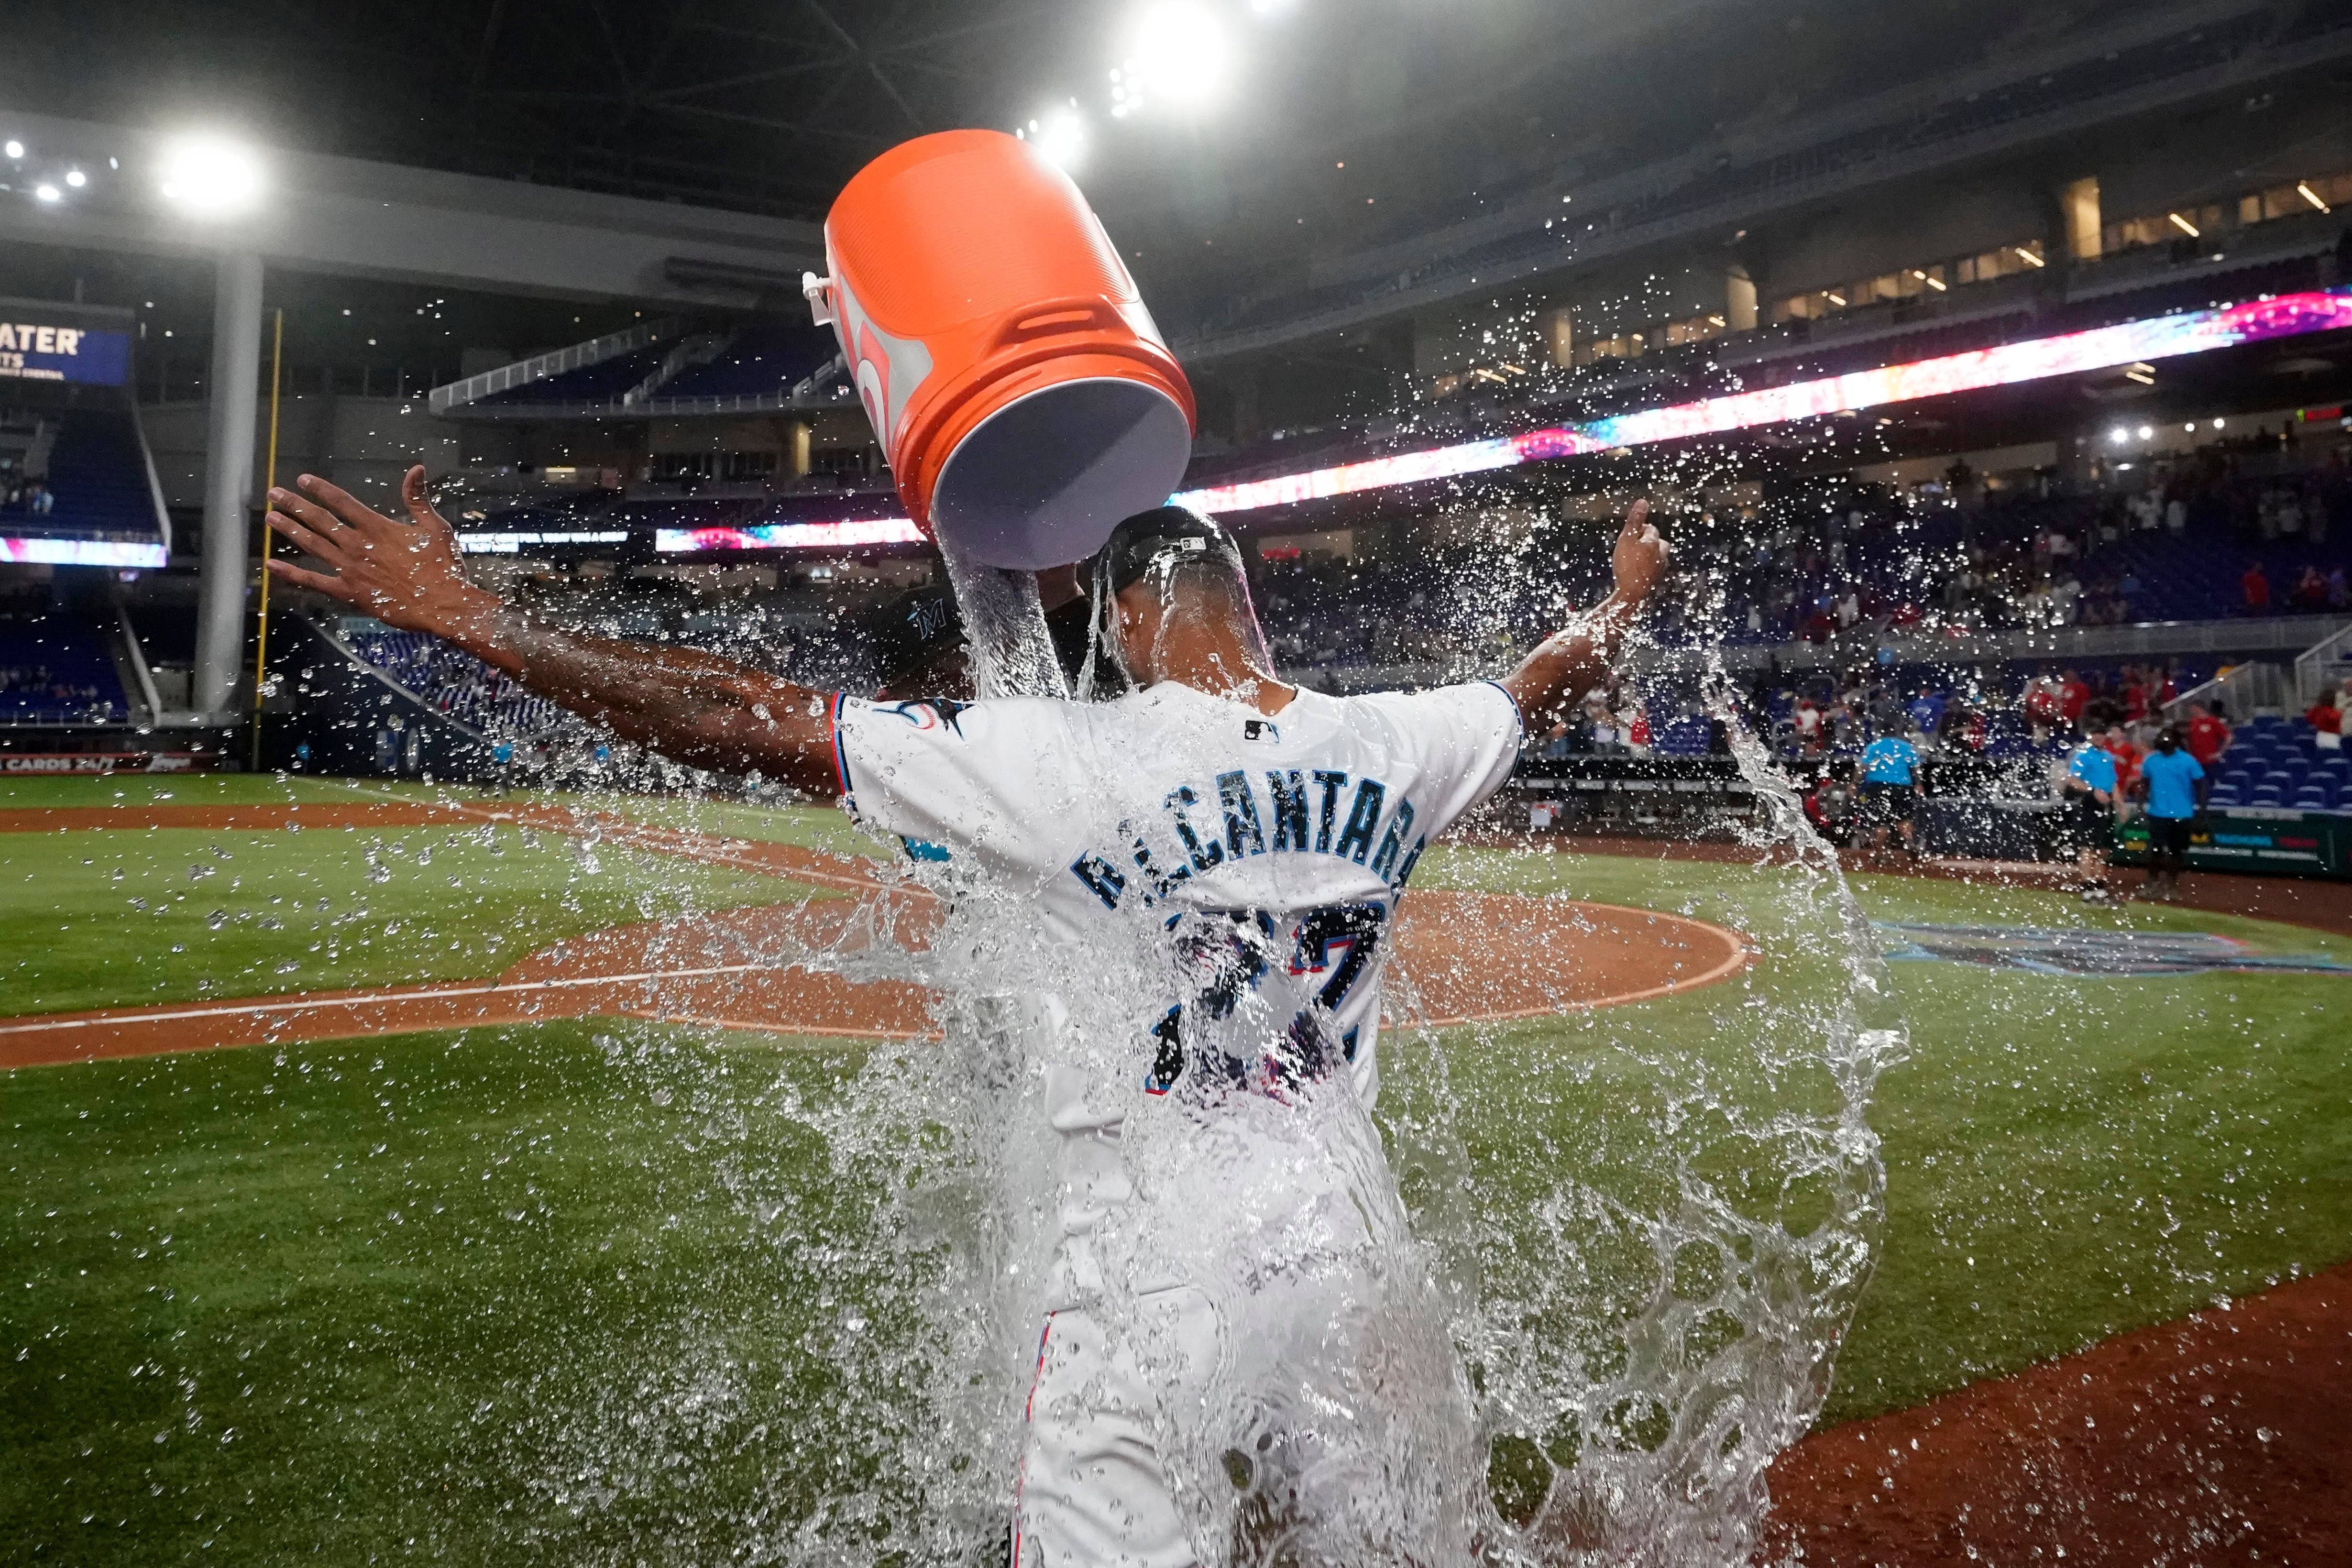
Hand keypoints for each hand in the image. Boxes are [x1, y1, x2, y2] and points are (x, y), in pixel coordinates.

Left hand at [264, 466, 501, 641]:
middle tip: (274, 494)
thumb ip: (418, 499)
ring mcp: (350, 569)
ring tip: (271, 518)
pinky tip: (272, 565)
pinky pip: (314, 581)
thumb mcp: (436, 527)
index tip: (303, 479)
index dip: (320, 489)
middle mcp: (358, 545)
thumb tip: (416, 469)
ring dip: (290, 530)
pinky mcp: (350, 593)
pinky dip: (291, 574)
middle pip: (319, 520)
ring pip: (312, 545)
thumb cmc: (443, 568)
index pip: (342, 502)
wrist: (444, 605)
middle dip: (294, 505)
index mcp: (378, 528)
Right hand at [1608, 499, 1668, 607]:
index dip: (1640, 530)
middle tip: (1636, 545)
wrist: (1631, 593)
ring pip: (1660, 556)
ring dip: (1652, 554)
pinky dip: (1650, 567)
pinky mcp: (1657, 580)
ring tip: (1638, 558)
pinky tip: (1640, 571)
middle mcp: (1661, 554)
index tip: (1631, 534)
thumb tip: (1643, 501)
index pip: (1651, 530)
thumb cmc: (1626, 565)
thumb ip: (1635, 520)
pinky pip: (1656, 569)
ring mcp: (1660, 568)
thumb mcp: (1626, 539)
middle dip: (1650, 541)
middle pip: (1660, 542)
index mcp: (1653, 543)